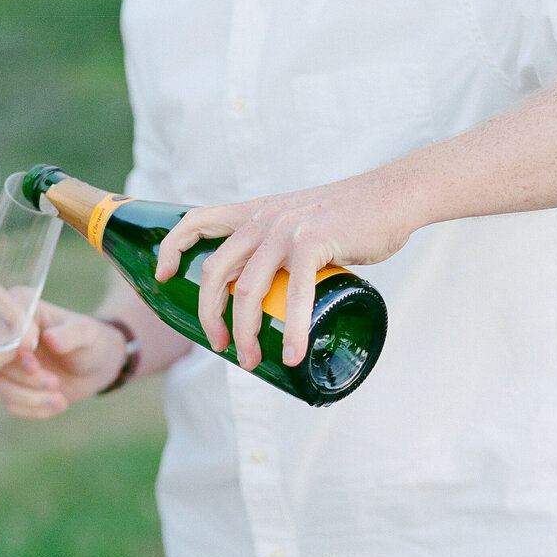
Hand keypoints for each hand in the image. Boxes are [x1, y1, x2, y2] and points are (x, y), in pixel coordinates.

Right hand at [0, 301, 126, 418]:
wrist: (98, 365)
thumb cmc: (92, 341)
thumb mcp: (87, 334)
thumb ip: (70, 335)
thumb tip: (50, 339)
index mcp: (18, 309)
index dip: (11, 351)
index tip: (34, 365)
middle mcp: (5, 335)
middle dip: (24, 378)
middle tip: (54, 382)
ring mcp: (5, 362)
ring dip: (30, 397)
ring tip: (60, 398)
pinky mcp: (11, 385)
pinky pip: (11, 404)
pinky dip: (34, 409)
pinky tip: (59, 404)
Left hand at [154, 167, 416, 368]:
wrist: (394, 196)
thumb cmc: (352, 216)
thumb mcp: (302, 220)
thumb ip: (281, 245)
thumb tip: (272, 290)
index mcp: (255, 212)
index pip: (197, 220)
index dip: (172, 247)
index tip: (162, 274)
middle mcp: (263, 219)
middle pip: (215, 271)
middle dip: (209, 315)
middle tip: (219, 346)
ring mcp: (286, 231)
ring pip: (247, 291)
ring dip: (244, 333)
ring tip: (252, 361)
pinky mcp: (314, 244)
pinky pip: (293, 296)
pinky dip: (292, 331)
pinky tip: (292, 355)